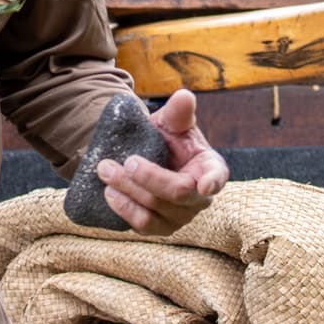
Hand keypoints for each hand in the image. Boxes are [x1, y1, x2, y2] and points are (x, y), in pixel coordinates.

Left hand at [97, 89, 228, 232]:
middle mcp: (200, 198)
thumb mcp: (172, 123)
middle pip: (177, 193)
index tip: (204, 185)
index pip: (217, 177)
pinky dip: (125, 210)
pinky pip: (144, 226)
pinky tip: (109, 194)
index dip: (212, 182)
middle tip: (120, 161)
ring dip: (128, 193)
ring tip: (106, 173)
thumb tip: (184, 96)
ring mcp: (181, 217)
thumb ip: (179, 112)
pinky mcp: (160, 227)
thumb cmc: (167, 139)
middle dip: (146, 177)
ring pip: (156, 212)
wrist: (145, 157)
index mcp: (210, 168)